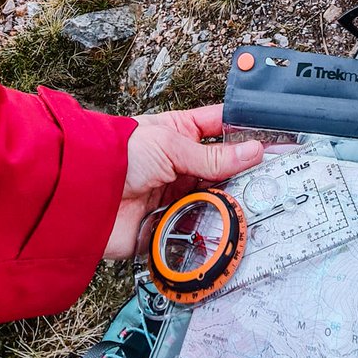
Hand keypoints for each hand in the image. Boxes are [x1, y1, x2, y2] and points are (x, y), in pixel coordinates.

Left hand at [103, 104, 262, 258]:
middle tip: (275, 177)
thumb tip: (253, 151)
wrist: (80, 196)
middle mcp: (182, 165)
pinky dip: (215, 229)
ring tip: (256, 203)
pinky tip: (232, 228)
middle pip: (226, 169)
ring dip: (233, 203)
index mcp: (181, 134)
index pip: (223, 128)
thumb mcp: (170, 146)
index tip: (276, 140)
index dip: (248, 133)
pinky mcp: (170, 224)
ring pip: (218, 200)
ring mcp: (177, 195)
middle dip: (247, 173)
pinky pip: (200, 228)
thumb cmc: (115, 156)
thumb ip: (213, 156)